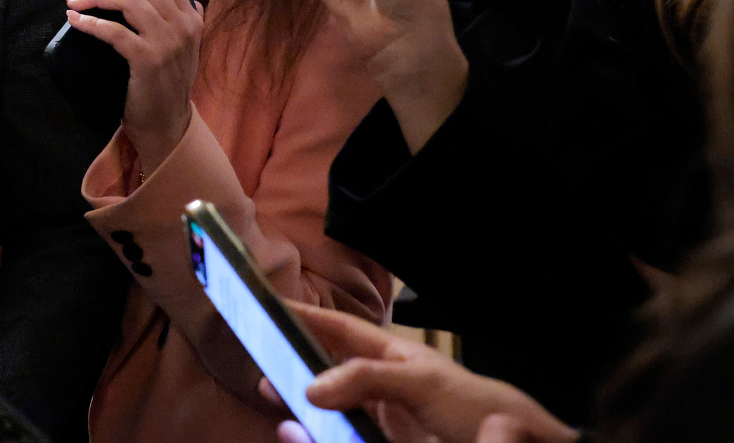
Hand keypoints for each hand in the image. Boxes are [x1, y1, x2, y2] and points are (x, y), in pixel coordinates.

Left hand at [67, 0, 205, 174]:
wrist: (167, 123)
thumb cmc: (168, 84)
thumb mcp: (187, 50)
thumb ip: (191, 22)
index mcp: (190, 18)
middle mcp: (182, 26)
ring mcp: (167, 43)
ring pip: (128, 1)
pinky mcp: (148, 60)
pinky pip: (114, 32)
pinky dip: (90, 22)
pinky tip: (74, 19)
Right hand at [272, 301, 576, 442]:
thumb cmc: (473, 404)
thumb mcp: (420, 382)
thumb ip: (367, 378)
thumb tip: (311, 385)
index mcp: (389, 354)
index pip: (337, 327)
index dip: (304, 314)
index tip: (267, 304)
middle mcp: (379, 383)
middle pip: (325, 367)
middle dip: (292, 362)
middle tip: (261, 362)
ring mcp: (379, 415)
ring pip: (328, 403)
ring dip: (299, 402)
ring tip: (272, 397)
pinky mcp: (379, 440)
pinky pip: (340, 432)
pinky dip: (317, 431)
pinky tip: (300, 431)